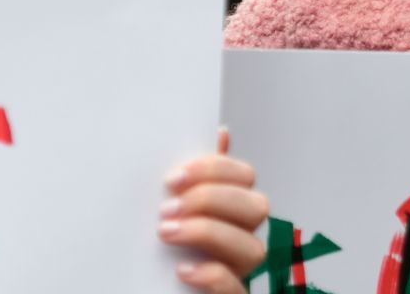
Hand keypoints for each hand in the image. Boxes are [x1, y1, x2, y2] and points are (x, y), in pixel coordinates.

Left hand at [160, 127, 268, 292]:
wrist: (153, 286)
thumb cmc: (163, 248)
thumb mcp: (177, 205)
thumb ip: (196, 176)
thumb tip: (220, 132)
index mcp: (234, 209)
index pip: (245, 176)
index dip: (214, 171)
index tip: (174, 178)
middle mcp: (244, 237)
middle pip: (257, 207)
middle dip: (211, 201)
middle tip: (167, 208)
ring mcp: (241, 271)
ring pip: (253, 248)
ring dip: (209, 234)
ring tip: (167, 233)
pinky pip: (236, 288)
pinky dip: (212, 275)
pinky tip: (182, 269)